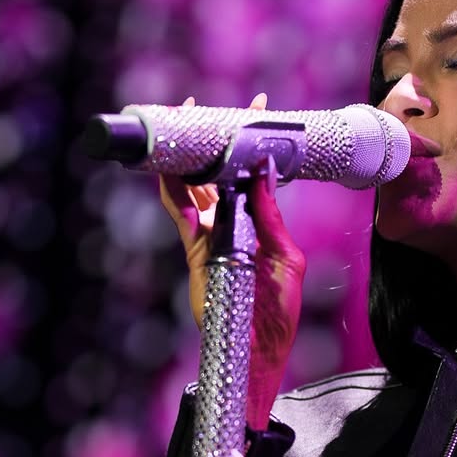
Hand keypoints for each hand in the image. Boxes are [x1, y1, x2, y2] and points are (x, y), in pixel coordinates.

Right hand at [159, 93, 306, 427]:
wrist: (256, 351)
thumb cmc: (279, 313)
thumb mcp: (287, 261)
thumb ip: (270, 218)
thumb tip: (263, 173)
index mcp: (261, 224)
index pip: (254, 176)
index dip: (254, 144)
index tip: (260, 109)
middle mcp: (233, 225)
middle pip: (217, 174)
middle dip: (211, 139)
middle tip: (203, 106)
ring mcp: (210, 236)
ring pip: (193, 187)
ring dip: (186, 155)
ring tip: (181, 121)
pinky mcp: (194, 250)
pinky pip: (178, 212)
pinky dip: (171, 188)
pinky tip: (168, 164)